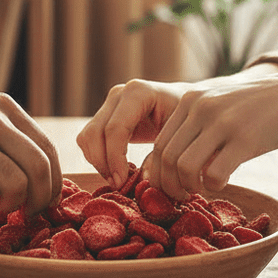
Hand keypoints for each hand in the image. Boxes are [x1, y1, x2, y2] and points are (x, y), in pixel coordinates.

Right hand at [0, 93, 61, 215]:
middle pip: (40, 168)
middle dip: (41, 199)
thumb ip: (8, 136)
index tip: (49, 200)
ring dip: (11, 205)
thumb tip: (45, 176)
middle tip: (29, 213)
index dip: (55, 181)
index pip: (48, 148)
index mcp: (4, 107)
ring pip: (17, 185)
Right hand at [77, 78, 192, 188]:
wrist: (186, 105)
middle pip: (95, 133)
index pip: (115, 128)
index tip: (121, 182)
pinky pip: (87, 139)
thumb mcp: (183, 134)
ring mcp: (109, 103)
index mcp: (139, 92)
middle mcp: (120, 93)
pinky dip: (97, 158)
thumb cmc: (190, 120)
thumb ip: (164, 154)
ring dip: (97, 162)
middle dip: (104, 163)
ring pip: (87, 137)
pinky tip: (116, 169)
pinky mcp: (104, 114)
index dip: (114, 158)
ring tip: (118, 179)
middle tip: (119, 185)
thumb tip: (143, 179)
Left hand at [142, 69, 277, 198]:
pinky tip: (223, 183)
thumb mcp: (220, 105)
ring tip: (202, 189)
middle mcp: (200, 108)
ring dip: (189, 187)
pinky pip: (214, 174)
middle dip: (169, 185)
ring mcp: (222, 122)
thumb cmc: (260, 106)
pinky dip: (213, 186)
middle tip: (182, 197)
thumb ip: (197, 125)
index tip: (170, 186)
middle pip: (166, 157)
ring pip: (184, 167)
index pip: (159, 144)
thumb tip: (173, 163)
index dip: (159, 173)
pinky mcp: (245, 139)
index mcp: (190, 100)